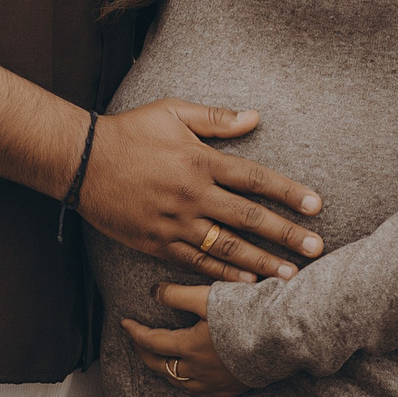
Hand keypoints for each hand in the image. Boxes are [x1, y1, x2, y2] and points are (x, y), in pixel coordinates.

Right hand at [78, 98, 323, 282]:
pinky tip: (246, 284)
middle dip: (286, 235)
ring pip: (227, 247)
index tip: (315, 206)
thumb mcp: (172, 112)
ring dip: (262, 262)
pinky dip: (223, 275)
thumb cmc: (129, 132)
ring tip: (290, 276)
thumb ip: (216, 118)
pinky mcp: (158, 243)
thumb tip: (255, 116)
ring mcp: (175, 223)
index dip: (288, 192)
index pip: (255, 179)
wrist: (81, 162)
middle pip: (249, 218)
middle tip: (317, 249)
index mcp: (200, 161)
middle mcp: (193, 195)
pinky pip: (197, 262)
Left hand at [122, 283, 250, 396]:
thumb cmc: (247, 313)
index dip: (135, 332)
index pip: (152, 342)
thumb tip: (153, 292)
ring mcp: (215, 384)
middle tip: (137, 341)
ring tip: (159, 357)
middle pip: (161, 367)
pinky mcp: (232, 389)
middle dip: (144, 353)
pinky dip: (189, 384)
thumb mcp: (208, 297)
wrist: (284, 337)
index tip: (125, 323)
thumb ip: (177, 295)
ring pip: (180, 383)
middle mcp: (199, 370)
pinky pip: (202, 393)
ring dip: (165, 370)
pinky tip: (190, 377)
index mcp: (189, 347)